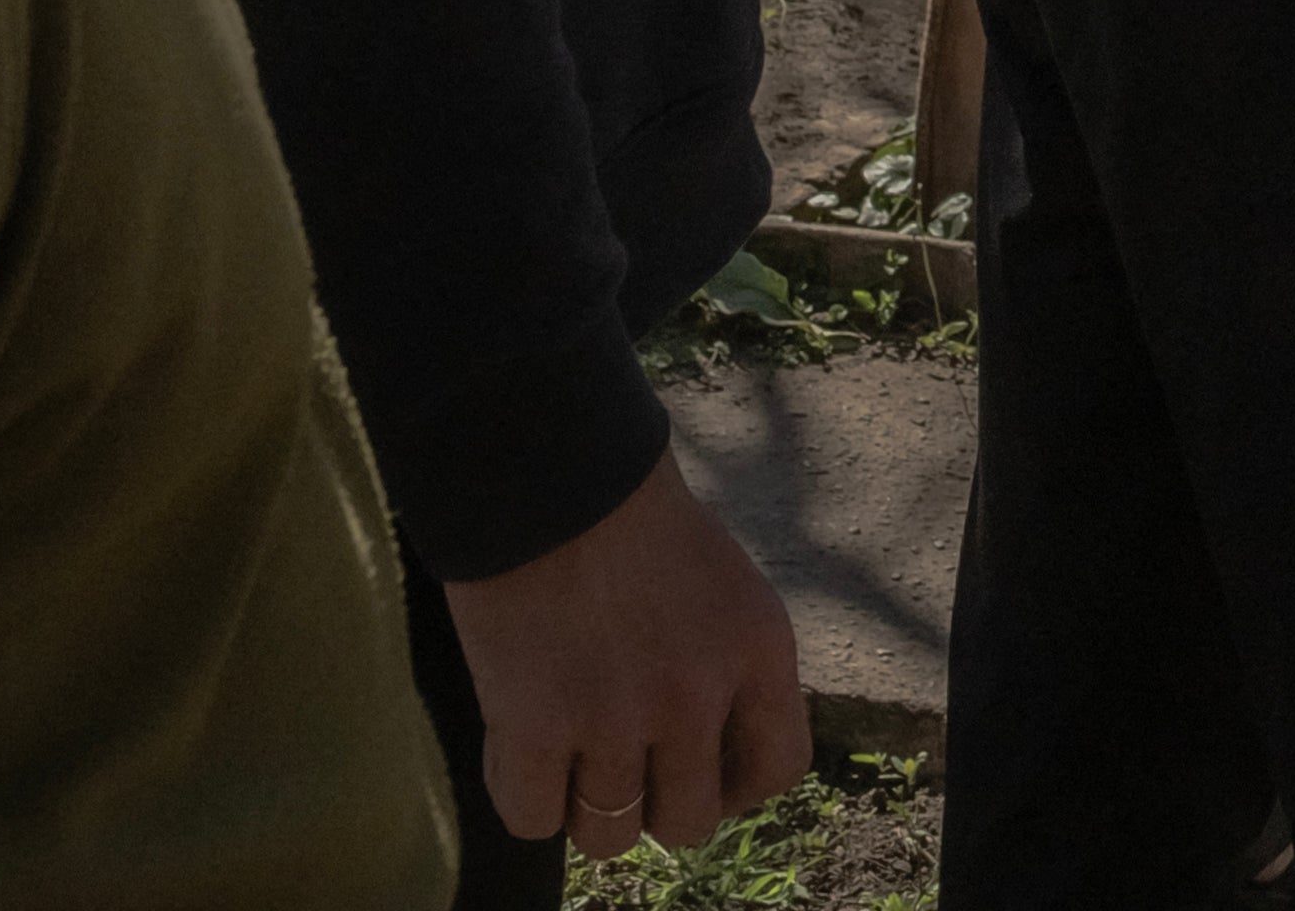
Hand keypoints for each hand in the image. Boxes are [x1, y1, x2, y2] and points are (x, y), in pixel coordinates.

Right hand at [436, 445, 811, 864]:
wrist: (545, 460)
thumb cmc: (624, 509)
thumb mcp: (720, 581)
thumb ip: (725, 666)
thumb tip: (705, 756)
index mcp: (759, 646)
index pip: (778, 769)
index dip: (734, 788)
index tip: (695, 768)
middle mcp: (699, 691)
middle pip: (687, 822)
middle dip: (651, 800)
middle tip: (616, 755)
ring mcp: (618, 714)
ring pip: (610, 835)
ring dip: (584, 804)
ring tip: (564, 751)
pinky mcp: (536, 723)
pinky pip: (533, 818)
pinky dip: (522, 794)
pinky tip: (516, 745)